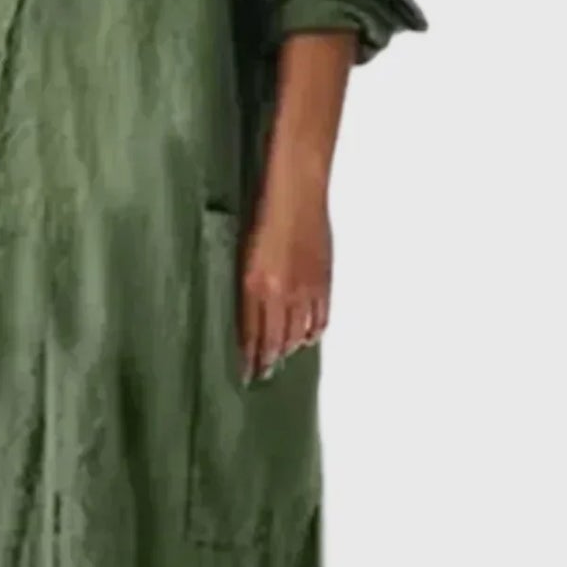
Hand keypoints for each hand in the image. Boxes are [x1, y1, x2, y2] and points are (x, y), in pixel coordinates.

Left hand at [239, 185, 331, 381]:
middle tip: (263, 373)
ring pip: (299, 333)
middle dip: (269, 359)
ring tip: (284, 356)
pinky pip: (320, 318)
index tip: (245, 373)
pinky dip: (313, 331)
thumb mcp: (243, 255)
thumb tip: (249, 316)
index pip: (252, 335)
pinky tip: (308, 337)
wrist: (297, 193)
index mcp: (254, 286)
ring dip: (290, 347)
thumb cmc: (263, 216)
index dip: (249, 358)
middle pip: (276, 340)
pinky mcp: (324, 281)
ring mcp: (305, 289)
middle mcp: (280, 293)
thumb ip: (247, 288)